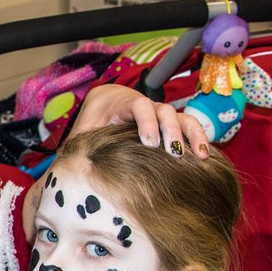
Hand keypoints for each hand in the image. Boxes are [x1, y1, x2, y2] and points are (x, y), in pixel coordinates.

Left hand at [73, 83, 210, 157]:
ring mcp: (159, 114)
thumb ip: (78, 144)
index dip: (146, 122)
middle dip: (171, 131)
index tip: (150, 143)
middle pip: (164, 110)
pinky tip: (204, 157)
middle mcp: (143, 105)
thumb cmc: (89, 127)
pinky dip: (198, 140)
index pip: (138, 106)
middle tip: (174, 153)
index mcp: (120, 103)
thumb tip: (67, 167)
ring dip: (192, 135)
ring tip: (200, 157)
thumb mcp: (82, 135)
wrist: (100, 114)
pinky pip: (188, 128)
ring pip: (181, 118)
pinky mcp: (169, 125)